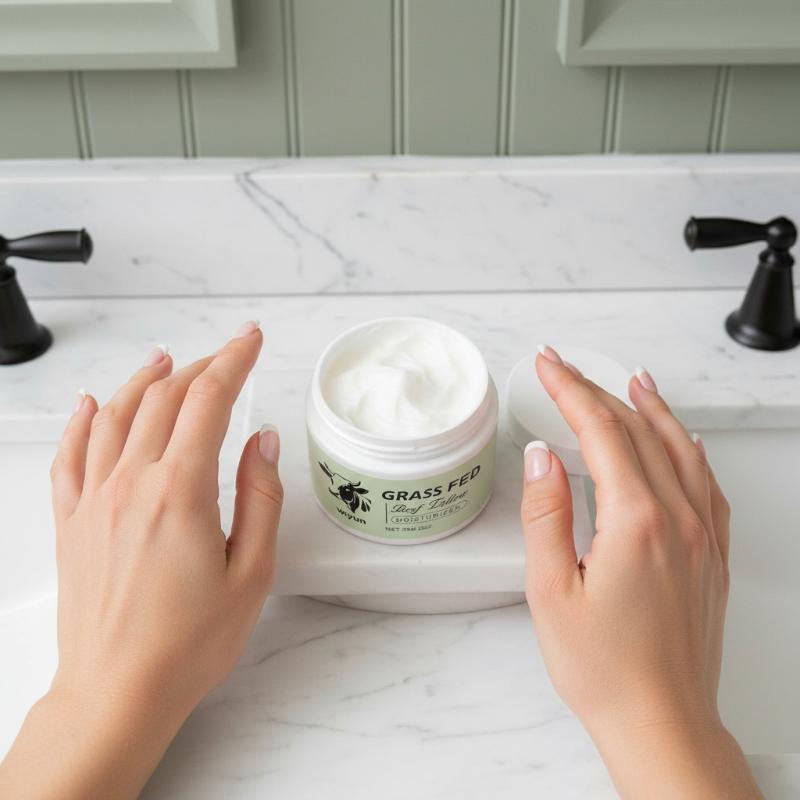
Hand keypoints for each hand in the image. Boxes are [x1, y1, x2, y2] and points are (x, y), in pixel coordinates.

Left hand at [0, 321, 282, 799]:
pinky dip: (82, 421)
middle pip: (164, 399)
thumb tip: (263, 441)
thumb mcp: (251, 572)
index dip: (233, 360)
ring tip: (164, 360)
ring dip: (143, 380)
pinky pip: (70, 456)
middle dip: (200, 368)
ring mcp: (94, 500)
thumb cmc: (188, 643)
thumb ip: (260, 497)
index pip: (208, 401)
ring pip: (115, 416)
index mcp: (180, 491)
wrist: (117, 692)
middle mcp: (130, 484)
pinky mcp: (72, 522)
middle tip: (225, 356)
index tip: (249, 340)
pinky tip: (91, 404)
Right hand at [521, 346, 761, 798]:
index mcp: (636, 522)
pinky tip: (682, 441)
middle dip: (596, 390)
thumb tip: (542, 457)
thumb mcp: (550, 590)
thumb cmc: (604, 667)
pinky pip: (707, 483)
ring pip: (680, 448)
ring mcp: (702, 536)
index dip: (569, 389)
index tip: (548, 364)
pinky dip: (689, 448)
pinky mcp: (712, 555)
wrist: (661, 721)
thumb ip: (546, 514)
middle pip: (637, 430)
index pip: (600, 430)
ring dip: (652, 407)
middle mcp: (678, 520)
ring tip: (633, 380)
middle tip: (567, 367)